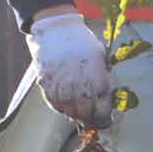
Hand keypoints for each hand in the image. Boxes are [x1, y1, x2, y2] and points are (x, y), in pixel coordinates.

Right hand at [26, 12, 113, 127]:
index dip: (104, 117)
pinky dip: (62, 109)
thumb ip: (102, 79)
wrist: (56, 30)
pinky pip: (55, 105)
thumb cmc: (82, 42)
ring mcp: (61, 86)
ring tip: (81, 115)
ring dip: (77, 116)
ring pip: (70, 112)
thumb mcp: (100, 58)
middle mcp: (78, 85)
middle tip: (93, 121)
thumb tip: (105, 98)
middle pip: (85, 113)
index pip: (102, 108)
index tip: (106, 120)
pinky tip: (67, 108)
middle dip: (91, 119)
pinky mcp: (46, 85)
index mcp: (96, 78)